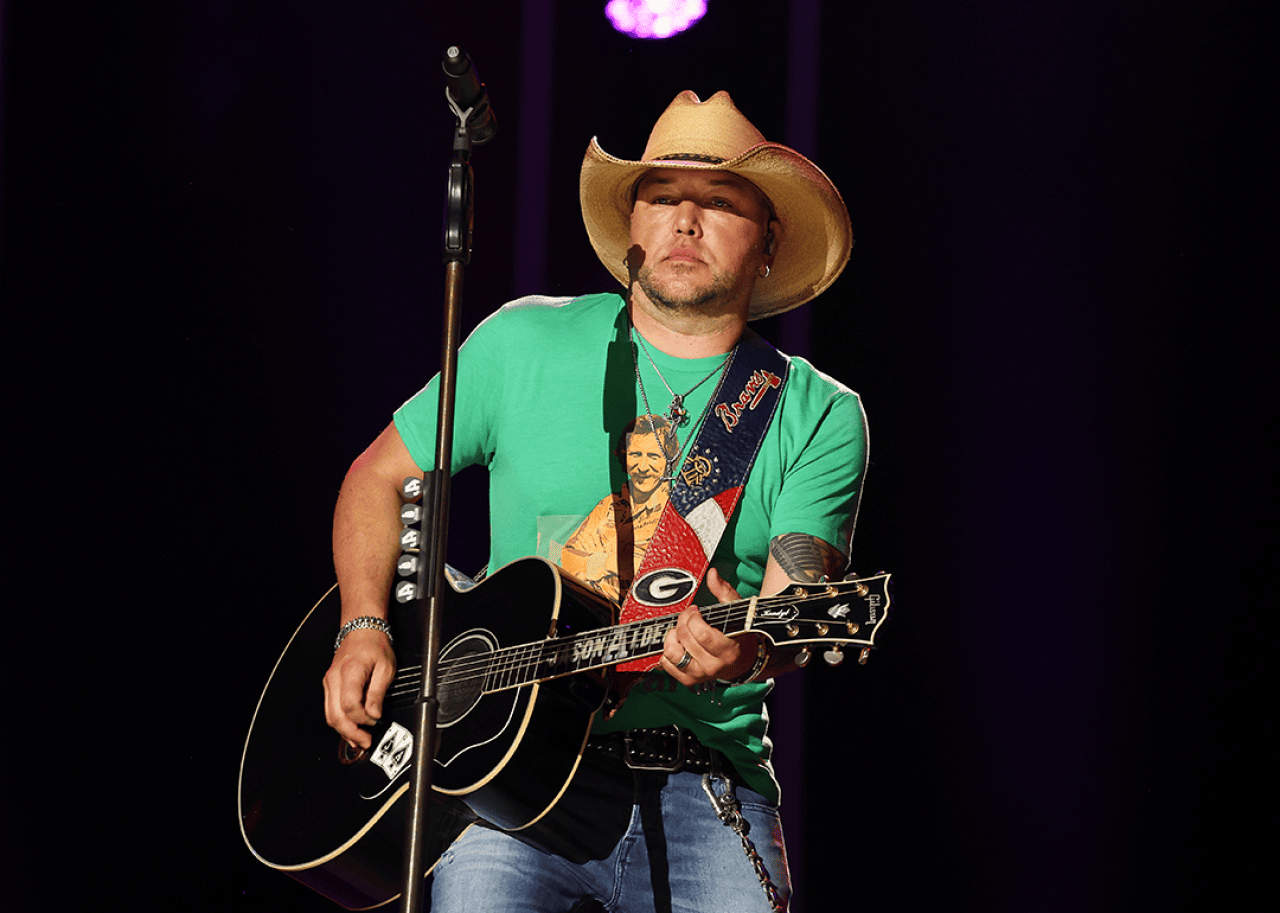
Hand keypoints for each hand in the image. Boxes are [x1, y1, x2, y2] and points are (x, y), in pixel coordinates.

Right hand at [322, 627, 395, 748]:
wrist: (361, 631)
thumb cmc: (374, 646)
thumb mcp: (386, 668)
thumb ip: (378, 693)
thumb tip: (374, 715)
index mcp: (350, 672)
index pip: (349, 705)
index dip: (362, 718)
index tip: (375, 721)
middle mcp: (334, 679)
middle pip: (335, 715)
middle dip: (350, 733)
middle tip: (365, 742)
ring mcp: (329, 683)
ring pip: (330, 715)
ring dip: (343, 731)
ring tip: (358, 741)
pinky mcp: (329, 686)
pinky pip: (330, 709)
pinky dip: (340, 722)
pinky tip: (350, 729)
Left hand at [658, 568, 758, 685]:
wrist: (742, 662)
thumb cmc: (738, 635)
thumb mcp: (736, 612)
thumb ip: (724, 592)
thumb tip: (713, 574)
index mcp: (727, 650)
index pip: (702, 634)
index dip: (694, 618)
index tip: (696, 611)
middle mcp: (713, 665)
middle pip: (685, 639)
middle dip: (683, 621)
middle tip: (689, 617)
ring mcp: (699, 674)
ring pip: (672, 653)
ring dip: (673, 637)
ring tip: (682, 631)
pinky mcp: (689, 679)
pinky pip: (667, 665)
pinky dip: (668, 652)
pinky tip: (679, 644)